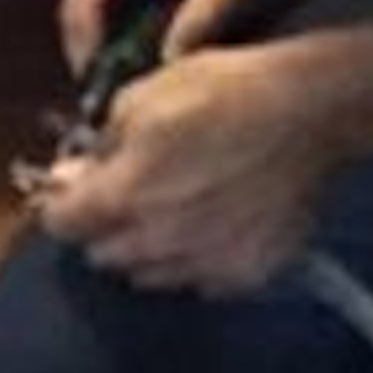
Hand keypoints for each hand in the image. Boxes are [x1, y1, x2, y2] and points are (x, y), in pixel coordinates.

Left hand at [28, 29, 371, 298]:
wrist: (310, 110)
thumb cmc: (223, 91)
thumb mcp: (142, 97)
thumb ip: (100, 145)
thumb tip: (74, 175)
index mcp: (123, 197)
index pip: (62, 226)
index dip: (62, 206)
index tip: (73, 194)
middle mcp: (157, 244)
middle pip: (103, 256)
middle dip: (106, 228)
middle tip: (132, 195)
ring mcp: (204, 265)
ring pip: (150, 275)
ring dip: (150, 249)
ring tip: (177, 210)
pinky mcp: (246, 275)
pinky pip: (201, 281)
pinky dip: (199, 261)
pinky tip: (216, 225)